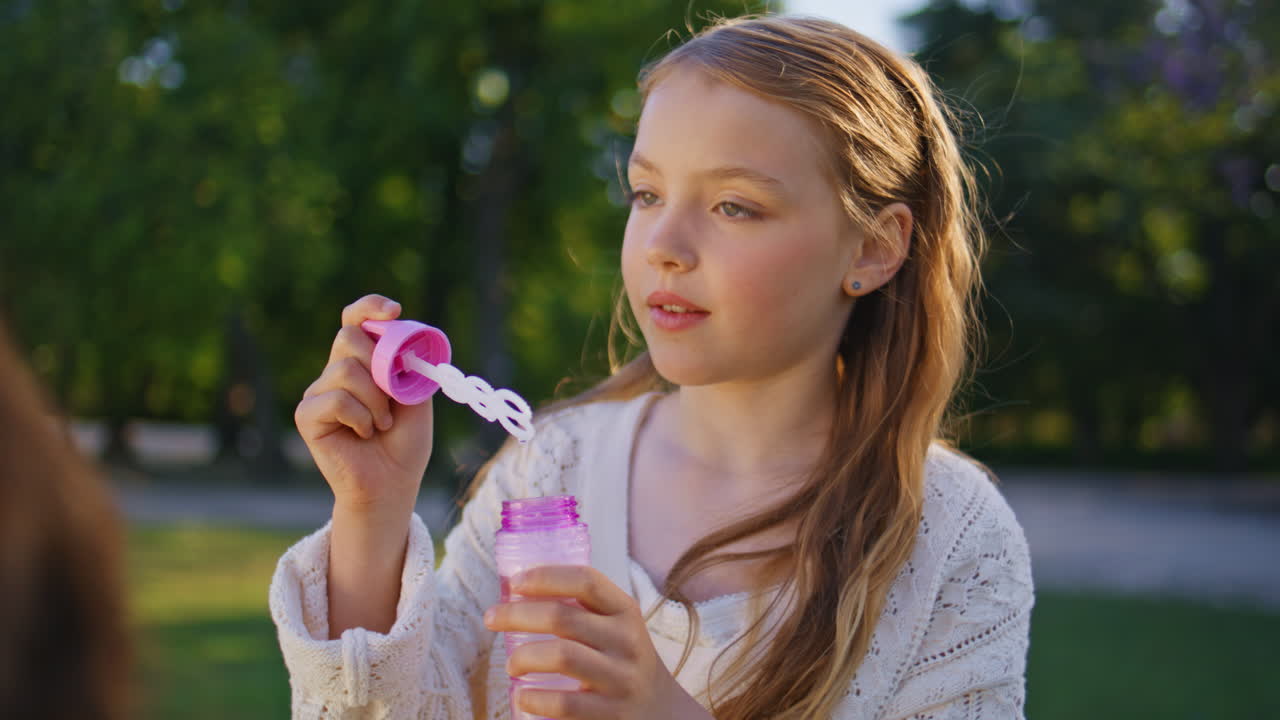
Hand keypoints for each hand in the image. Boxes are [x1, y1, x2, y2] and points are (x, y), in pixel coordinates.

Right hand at [294, 294, 433, 514]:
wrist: (393, 483)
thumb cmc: (405, 442)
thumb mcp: (417, 397)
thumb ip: (407, 366)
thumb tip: (400, 340)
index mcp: (363, 361)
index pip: (355, 319)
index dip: (369, 307)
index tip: (394, 312)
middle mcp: (336, 371)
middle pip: (349, 337)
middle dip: (380, 363)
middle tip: (393, 398)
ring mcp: (318, 391)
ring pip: (345, 370)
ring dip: (375, 400)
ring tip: (381, 424)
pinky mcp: (307, 414)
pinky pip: (336, 399)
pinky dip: (360, 417)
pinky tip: (363, 434)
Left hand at [483, 565, 711, 719]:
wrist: (663, 713)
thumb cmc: (622, 663)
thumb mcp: (617, 629)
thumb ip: (583, 611)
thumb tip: (519, 595)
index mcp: (625, 612)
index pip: (586, 581)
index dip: (546, 576)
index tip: (514, 583)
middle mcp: (626, 641)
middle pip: (562, 618)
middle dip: (516, 615)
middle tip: (492, 619)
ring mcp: (620, 679)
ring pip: (561, 657)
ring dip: (523, 658)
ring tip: (510, 665)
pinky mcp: (611, 714)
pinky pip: (565, 704)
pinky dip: (535, 699)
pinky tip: (523, 697)